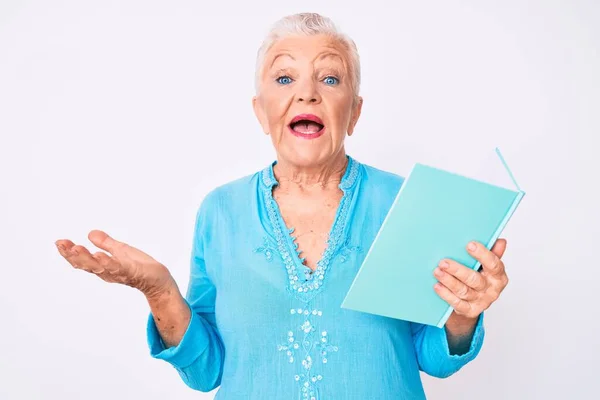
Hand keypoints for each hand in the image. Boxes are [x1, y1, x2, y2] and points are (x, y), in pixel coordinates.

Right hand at [55, 230, 174, 297]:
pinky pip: (119, 268)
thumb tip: (90, 233)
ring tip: (76, 248)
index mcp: (103, 267)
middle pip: (86, 264)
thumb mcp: (121, 251)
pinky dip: (108, 263)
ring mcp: (119, 273)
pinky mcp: (132, 272)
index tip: (59, 242)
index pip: (82, 260)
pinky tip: (100, 256)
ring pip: (99, 266)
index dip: (69, 253)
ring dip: (87, 258)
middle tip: (62, 244)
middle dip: (73, 254)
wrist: (158, 279)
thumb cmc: (139, 266)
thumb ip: (106, 244)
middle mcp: (107, 272)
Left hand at [433, 239, 508, 318]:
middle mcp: (491, 290)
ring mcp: (481, 302)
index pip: (493, 265)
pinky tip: (437, 286)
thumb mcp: (487, 266)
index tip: (469, 244)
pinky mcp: (469, 311)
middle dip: (457, 270)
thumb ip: (492, 253)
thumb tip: (500, 241)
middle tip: (443, 262)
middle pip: (474, 279)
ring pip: (463, 291)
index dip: (482, 254)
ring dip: (449, 281)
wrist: (474, 302)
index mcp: (498, 277)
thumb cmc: (480, 277)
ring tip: (437, 271)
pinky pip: (457, 303)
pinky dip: (446, 294)